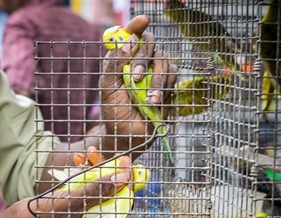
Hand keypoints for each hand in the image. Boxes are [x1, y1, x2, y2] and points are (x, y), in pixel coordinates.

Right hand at [20, 146, 132, 217]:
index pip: (120, 201)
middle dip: (107, 170)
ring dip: (93, 167)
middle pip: (109, 190)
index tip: (126, 163)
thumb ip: (98, 190)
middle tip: (108, 153)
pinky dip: (81, 172)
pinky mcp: (71, 200)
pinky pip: (82, 184)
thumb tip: (123, 178)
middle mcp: (92, 217)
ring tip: (89, 153)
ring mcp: (81, 208)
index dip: (125, 181)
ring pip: (95, 184)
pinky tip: (78, 159)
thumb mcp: (73, 202)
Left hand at [99, 15, 177, 152]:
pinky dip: (164, 88)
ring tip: (148, 99)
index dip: (136, 26)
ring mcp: (156, 74)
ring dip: (156, 80)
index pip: (131, 36)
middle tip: (136, 77)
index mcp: (123, 60)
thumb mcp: (107, 88)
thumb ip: (114, 64)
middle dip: (144, 59)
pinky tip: (156, 102)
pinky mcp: (168, 86)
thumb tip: (128, 43)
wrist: (128, 135)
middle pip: (151, 44)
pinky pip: (173, 77)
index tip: (143, 19)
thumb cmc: (114, 111)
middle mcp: (141, 63)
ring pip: (164, 61)